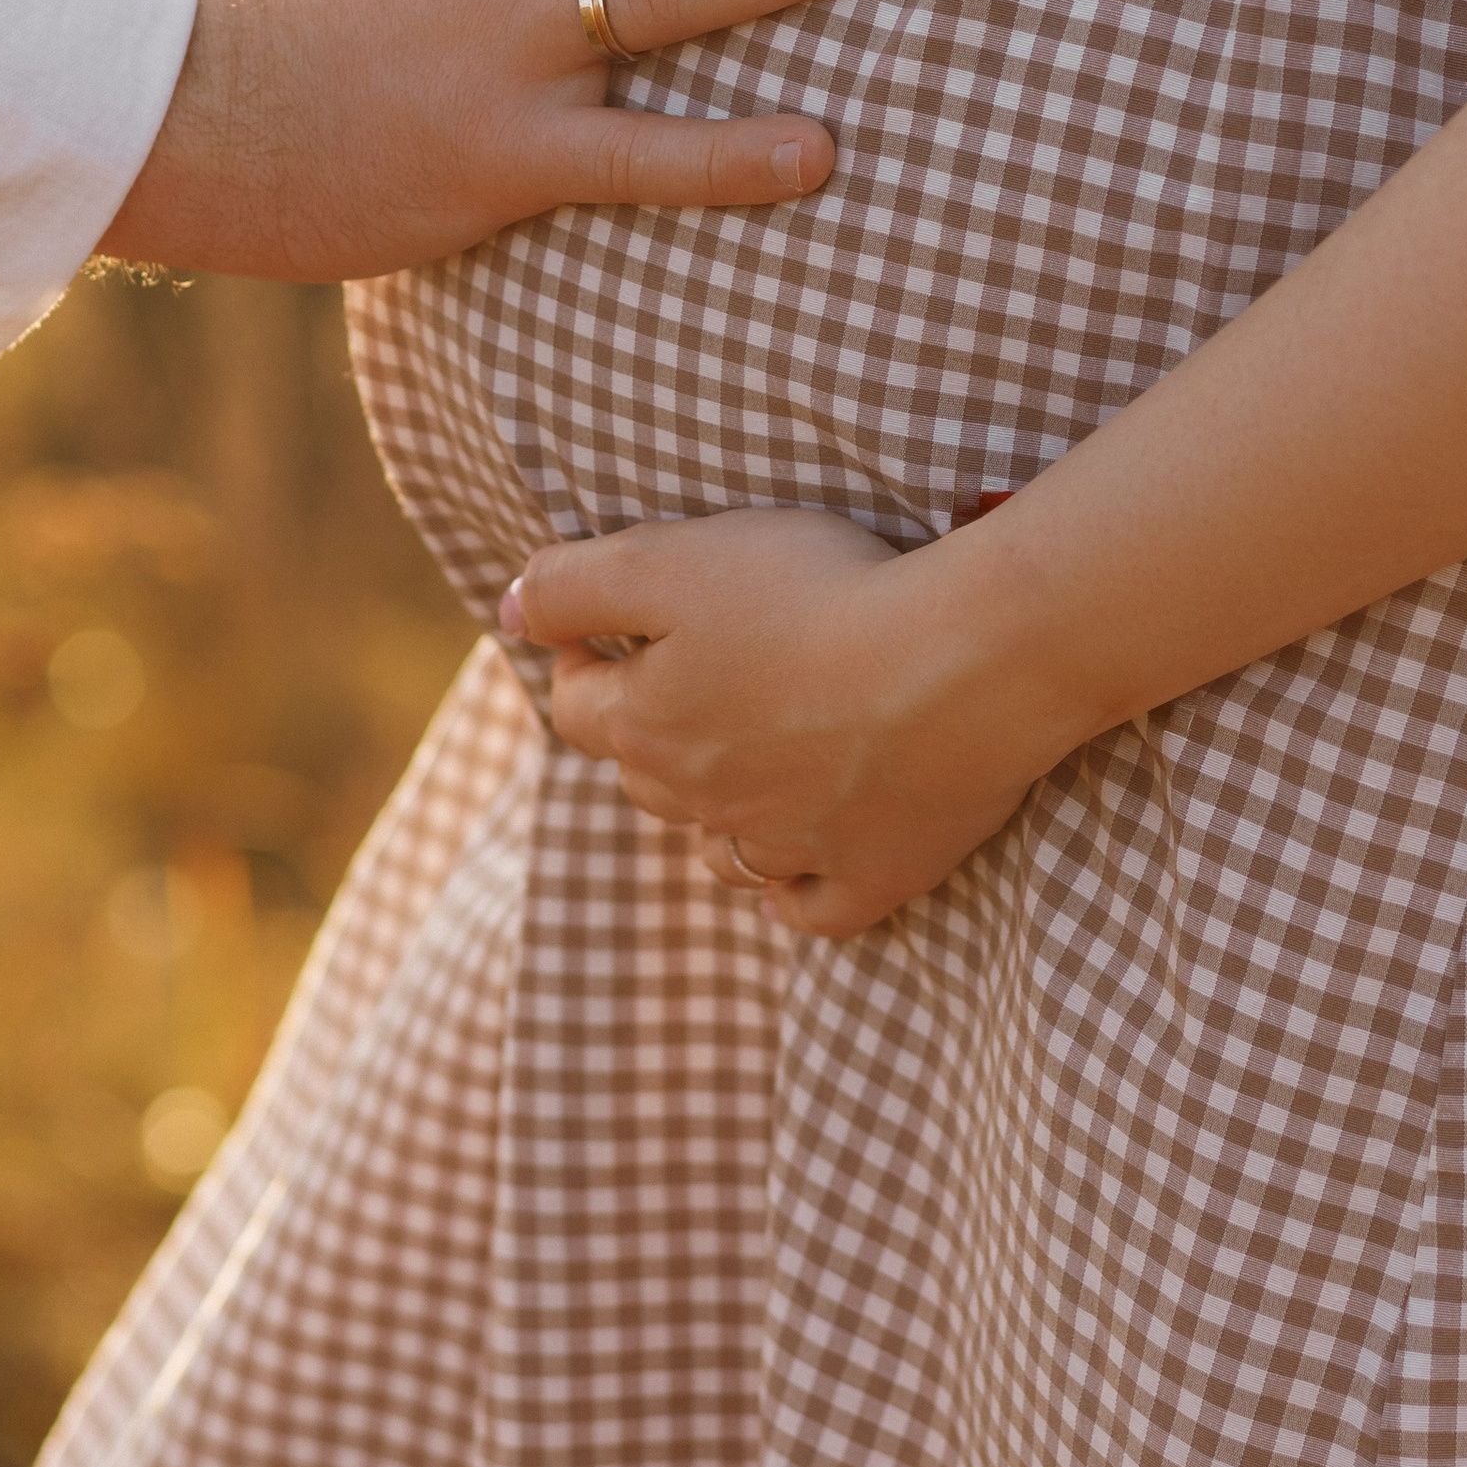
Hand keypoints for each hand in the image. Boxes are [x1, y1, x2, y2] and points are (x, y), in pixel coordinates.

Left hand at [504, 504, 1050, 936]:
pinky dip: (794, 890)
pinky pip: (811, 907)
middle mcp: (704, 802)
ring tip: (749, 760)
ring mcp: (790, 849)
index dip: (583, 659)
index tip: (612, 628)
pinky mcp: (873, 875)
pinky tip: (794, 870)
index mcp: (649, 726)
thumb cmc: (813, 595)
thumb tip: (508, 610)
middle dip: (653, 729)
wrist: (958, 662)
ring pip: (721, 848)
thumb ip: (573, 583)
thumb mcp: (670, 559)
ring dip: (719, 811)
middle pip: (646, 777)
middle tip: (695, 675)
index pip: (575, 707)